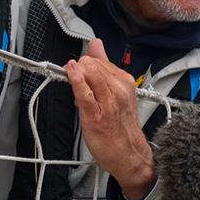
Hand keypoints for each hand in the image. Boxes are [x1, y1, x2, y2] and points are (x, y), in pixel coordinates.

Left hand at [65, 39, 154, 199]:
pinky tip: (70, 72)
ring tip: (77, 89)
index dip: (83, 64)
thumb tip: (96, 44)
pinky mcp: (96, 115)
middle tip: (77, 83)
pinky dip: (75, 80)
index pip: (98, 59)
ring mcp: (108, 101)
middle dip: (79, 69)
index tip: (77, 70)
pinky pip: (84, 92)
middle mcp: (118, 89)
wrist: (129, 155)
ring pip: (88, 73)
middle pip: (91, 63)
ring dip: (76, 74)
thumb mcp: (117, 91)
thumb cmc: (121, 126)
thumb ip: (104, 66)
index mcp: (124, 82)